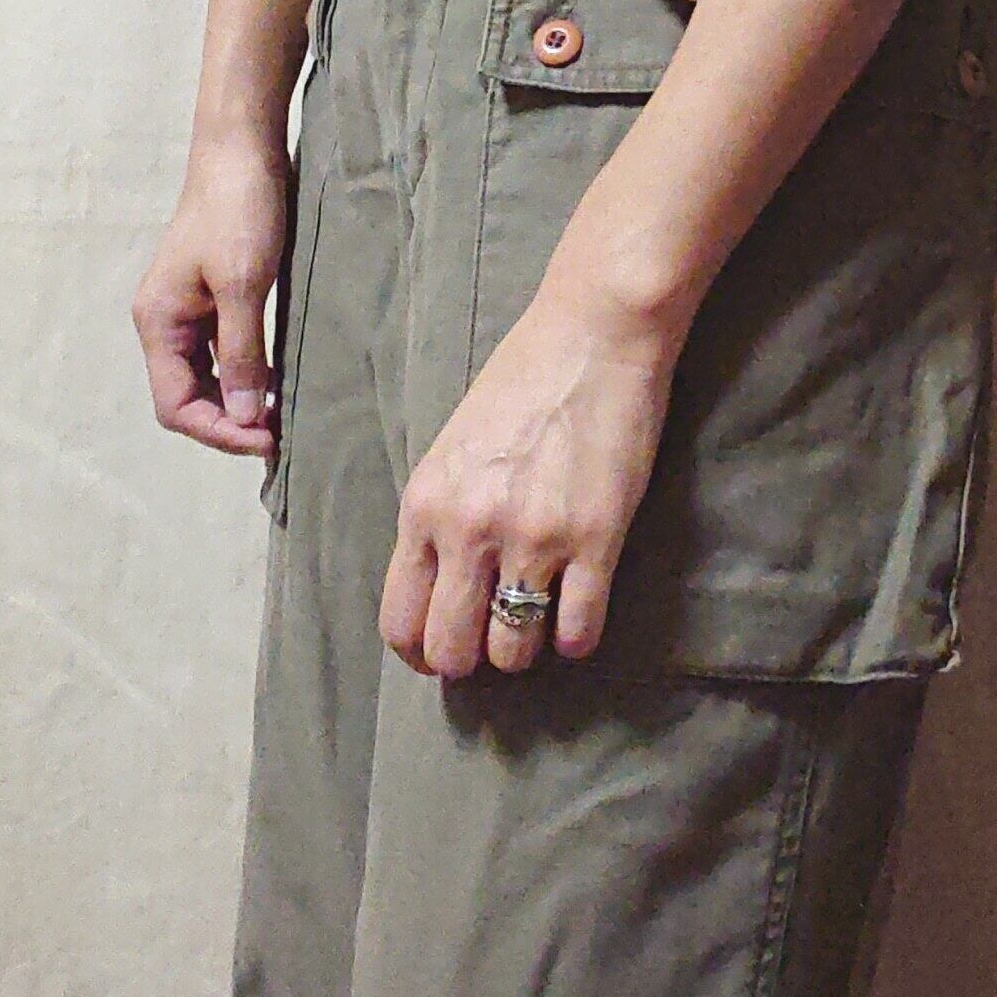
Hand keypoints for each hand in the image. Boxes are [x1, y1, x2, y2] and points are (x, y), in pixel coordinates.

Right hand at [132, 129, 288, 458]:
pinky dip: (242, 372)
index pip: (175, 406)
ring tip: (276, 415)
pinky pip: (219, 351)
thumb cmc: (239, 209)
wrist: (242, 149)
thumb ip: (240, 351)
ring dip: (235, 401)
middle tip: (277, 434)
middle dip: (226, 422)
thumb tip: (241, 415)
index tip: (266, 438)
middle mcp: (164, 321)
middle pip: (186, 397)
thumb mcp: (242, 284)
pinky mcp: (209, 294)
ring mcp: (185, 308)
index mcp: (157, 322)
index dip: (218, 432)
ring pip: (203, 376)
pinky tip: (272, 378)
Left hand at [379, 265, 679, 677]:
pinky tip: (581, 615)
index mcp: (424, 506)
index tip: (445, 652)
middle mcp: (469, 530)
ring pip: (514, 652)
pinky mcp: (595, 539)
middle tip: (495, 642)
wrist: (592, 335)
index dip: (422, 653)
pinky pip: (579, 632)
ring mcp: (533, 538)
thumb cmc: (521, 381)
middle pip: (453, 651)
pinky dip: (578, 639)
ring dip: (527, 649)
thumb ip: (439, 518)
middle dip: (472, 661)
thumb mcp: (452, 449)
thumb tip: (441, 590)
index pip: (400, 622)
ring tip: (541, 621)